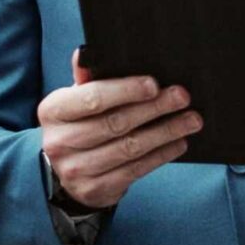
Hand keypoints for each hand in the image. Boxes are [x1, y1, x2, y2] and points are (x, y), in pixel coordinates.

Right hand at [37, 49, 202, 209]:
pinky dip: (161, 155)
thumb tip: (85, 54)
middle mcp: (60, 142)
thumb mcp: (73, 99)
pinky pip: (136, 170)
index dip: (125, 90)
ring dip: (165, 132)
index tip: (154, 84)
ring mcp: (77, 170)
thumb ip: (85, 78)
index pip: (93, 98)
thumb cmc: (76, 123)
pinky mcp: (95, 190)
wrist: (62, 172)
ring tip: (191, 120)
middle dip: (154, 108)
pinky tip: (178, 143)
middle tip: (182, 97)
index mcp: (53, 111)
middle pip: (116, 123)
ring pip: (130, 148)